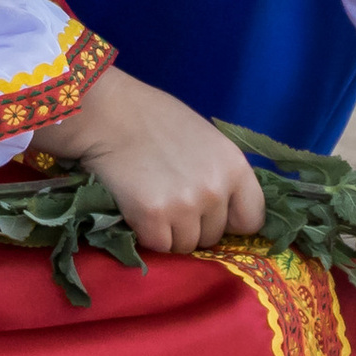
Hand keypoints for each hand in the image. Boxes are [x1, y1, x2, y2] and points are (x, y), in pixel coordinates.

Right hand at [32, 66, 265, 254]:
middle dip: (193, 224)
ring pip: (185, 245)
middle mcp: (215, 189)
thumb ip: (217, 171)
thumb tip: (222, 205)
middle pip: (213, 235)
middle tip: (167, 198)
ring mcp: (185, 205)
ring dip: (168, 231)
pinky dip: (145, 233)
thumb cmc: (150, 116)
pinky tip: (134, 207)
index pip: (251, 219)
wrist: (104, 111)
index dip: (230, 220)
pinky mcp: (152, 217)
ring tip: (149, 201)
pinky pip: (158, 245)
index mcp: (233, 166)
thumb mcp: (202, 136)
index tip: (210, 213)